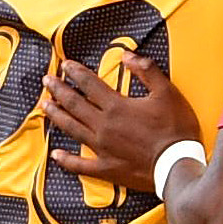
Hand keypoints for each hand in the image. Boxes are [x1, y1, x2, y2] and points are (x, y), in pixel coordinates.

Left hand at [43, 49, 200, 189]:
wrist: (177, 165)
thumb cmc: (175, 129)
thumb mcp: (167, 92)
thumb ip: (146, 71)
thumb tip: (127, 56)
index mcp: (116, 106)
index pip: (89, 84)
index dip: (75, 73)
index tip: (64, 65)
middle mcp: (104, 125)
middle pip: (74, 104)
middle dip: (58, 90)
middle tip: (47, 81)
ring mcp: (102, 148)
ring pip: (72, 129)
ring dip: (56, 116)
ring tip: (45, 106)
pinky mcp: (106, 168)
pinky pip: (80, 165)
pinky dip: (66, 160)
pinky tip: (55, 155)